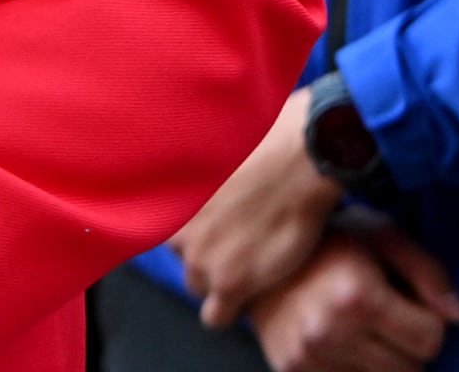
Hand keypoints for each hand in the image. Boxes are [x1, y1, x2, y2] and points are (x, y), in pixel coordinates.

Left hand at [174, 88, 341, 324]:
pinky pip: (215, 316)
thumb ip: (187, 167)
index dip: (189, 228)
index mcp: (165, 198)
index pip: (162, 228)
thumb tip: (179, 147)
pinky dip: (226, 312)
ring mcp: (200, 260)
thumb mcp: (204, 148)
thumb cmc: (256, 142)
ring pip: (197, 284)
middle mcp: (174, 230)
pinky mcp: (230, 284)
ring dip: (216, 279)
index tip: (208, 225)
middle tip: (234, 242)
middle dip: (203, 252)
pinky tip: (240, 301)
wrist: (296, 158)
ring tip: (244, 267)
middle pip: (182, 256)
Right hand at [247, 225, 458, 371]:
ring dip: (381, 360)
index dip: (427, 322)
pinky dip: (353, 368)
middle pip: (410, 368)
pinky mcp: (292, 367)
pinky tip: (341, 340)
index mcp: (358, 296)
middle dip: (407, 345)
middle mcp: (331, 329)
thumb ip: (427, 272)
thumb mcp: (381, 236)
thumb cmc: (327, 240)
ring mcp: (308, 353)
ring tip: (362, 327)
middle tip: (385, 316)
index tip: (409, 304)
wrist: (257, 249)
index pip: (429, 340)